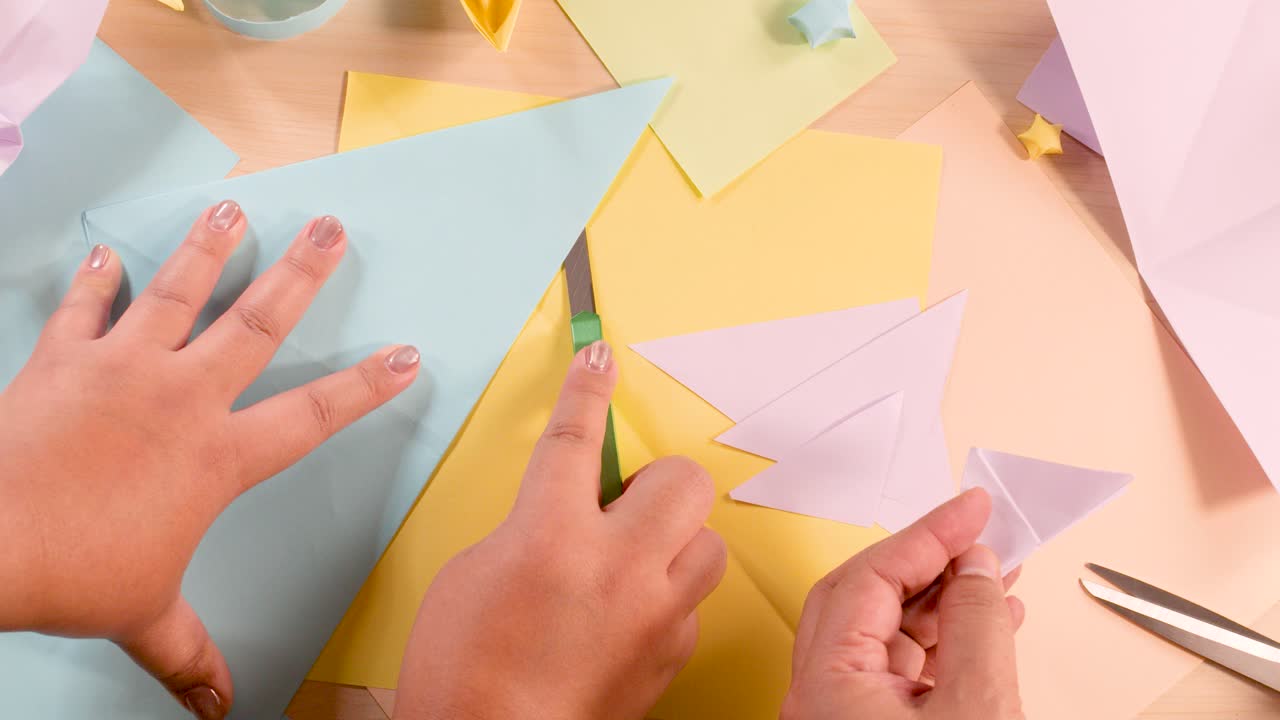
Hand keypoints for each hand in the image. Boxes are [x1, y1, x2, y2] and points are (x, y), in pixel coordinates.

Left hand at [0, 201, 418, 718]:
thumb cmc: (71, 573)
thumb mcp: (144, 615)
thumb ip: (189, 651)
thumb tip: (217, 704)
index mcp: (217, 456)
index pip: (313, 416)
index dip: (366, 387)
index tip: (403, 357)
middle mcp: (181, 398)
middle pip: (257, 322)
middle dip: (301, 272)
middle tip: (328, 229)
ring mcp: (122, 369)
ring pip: (178, 291)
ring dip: (209, 247)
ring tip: (231, 208)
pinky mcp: (63, 360)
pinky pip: (83, 309)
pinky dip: (94, 281)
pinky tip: (105, 256)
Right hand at [393, 342, 727, 719]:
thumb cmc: (463, 669)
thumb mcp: (475, 569)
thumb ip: (530, 526)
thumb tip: (565, 518)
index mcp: (550, 534)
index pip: (577, 435)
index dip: (589, 389)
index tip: (601, 357)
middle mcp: (615, 566)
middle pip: (679, 479)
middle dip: (655, 481)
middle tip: (622, 503)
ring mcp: (652, 611)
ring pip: (707, 541)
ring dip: (675, 539)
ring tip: (635, 559)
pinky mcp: (671, 651)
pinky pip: (692, 601)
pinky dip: (667, 597)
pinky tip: (631, 613)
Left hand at [782, 489, 1025, 719]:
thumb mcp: (976, 705)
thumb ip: (975, 625)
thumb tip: (975, 568)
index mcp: (825, 685)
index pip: (869, 578)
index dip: (927, 536)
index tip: (971, 510)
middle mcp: (822, 696)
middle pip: (868, 597)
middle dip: (929, 561)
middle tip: (977, 535)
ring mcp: (845, 714)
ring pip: (889, 633)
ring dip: (945, 600)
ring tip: (996, 576)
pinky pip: (905, 668)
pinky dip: (946, 640)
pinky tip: (989, 622)